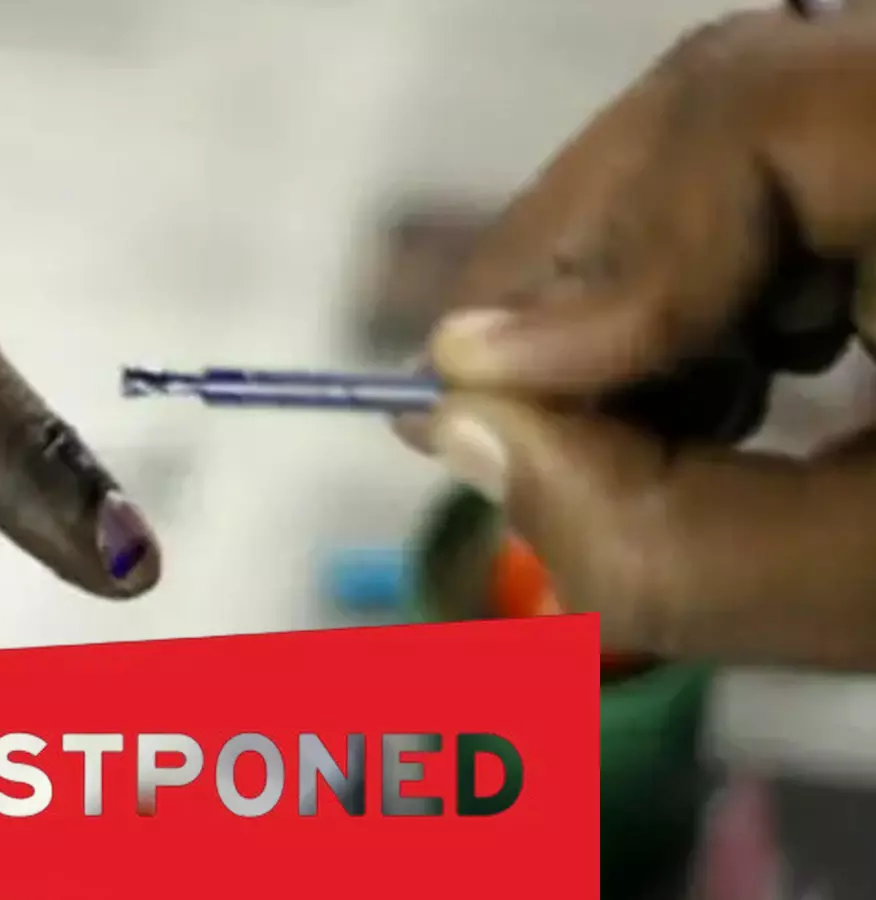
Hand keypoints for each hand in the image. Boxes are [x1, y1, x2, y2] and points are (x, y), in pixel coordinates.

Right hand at [412, 8, 875, 668]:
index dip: (599, 262)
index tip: (488, 399)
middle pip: (709, 109)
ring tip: (653, 418)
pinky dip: (706, 284)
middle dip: (584, 281)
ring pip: (721, 138)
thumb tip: (466, 430)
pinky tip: (726, 382)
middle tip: (517, 416)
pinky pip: (768, 171)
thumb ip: (660, 538)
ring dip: (638, 289)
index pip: (748, 117)